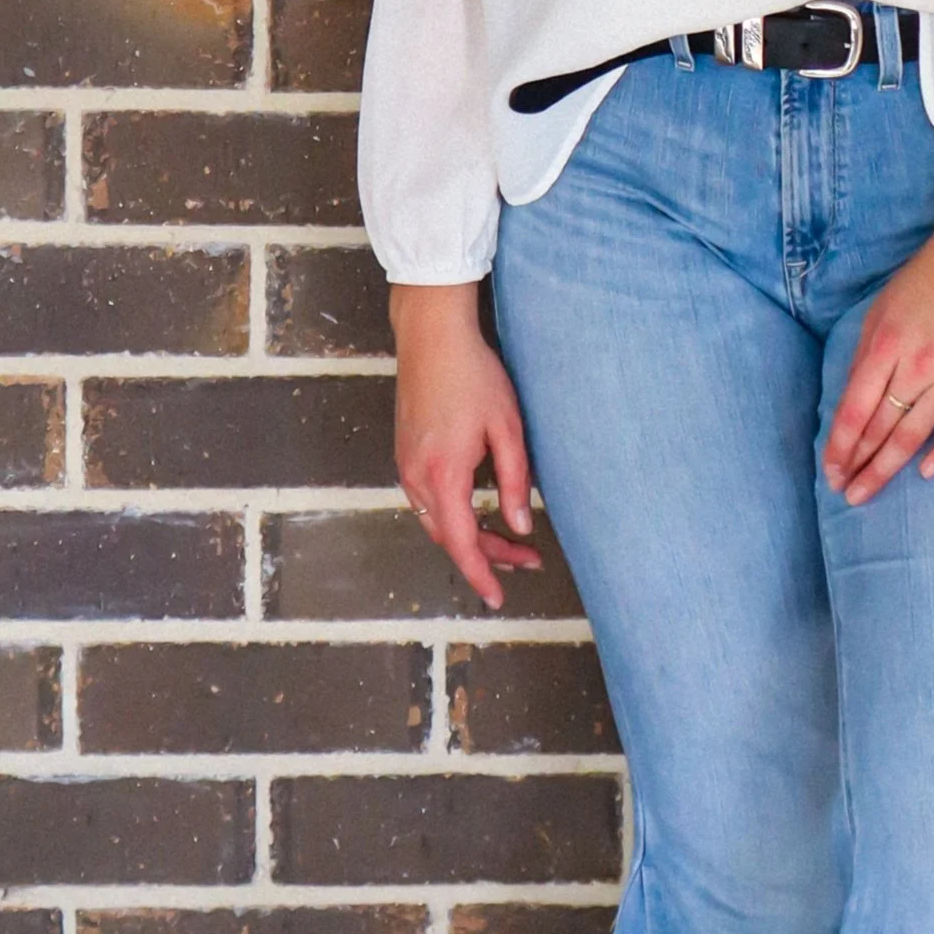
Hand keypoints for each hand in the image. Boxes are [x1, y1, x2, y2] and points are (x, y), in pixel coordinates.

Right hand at [390, 281, 543, 613]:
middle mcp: (415, 476)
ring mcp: (405, 465)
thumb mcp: (507, 428)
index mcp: (442, 473)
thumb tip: (522, 526)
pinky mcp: (404, 453)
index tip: (499, 597)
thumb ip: (515, 481)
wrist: (431, 336)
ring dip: (470, 536)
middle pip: (449, 537)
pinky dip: (454, 516)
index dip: (482, 573)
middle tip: (528, 560)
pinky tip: (479, 511)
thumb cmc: (474, 375)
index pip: (461, 543)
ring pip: (437, 521)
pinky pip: (428, 501)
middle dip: (486, 555)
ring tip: (511, 540)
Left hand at [824, 187, 933, 507]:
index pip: (855, 410)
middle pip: (881, 429)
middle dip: (858, 465)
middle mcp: (917, 365)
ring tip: (867, 492)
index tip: (829, 472)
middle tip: (844, 494)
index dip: (840, 446)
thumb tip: (851, 401)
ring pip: (914, 435)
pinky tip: (926, 472)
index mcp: (886, 345)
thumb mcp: (881, 309)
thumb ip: (866, 354)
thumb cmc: (929, 277)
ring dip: (888, 468)